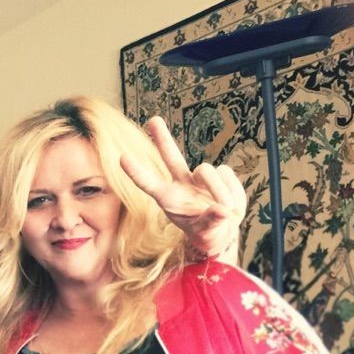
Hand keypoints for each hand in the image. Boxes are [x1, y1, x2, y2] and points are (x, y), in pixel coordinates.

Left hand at [120, 116, 246, 261]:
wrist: (223, 230)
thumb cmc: (207, 233)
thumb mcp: (206, 234)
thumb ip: (212, 222)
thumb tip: (222, 211)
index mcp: (169, 199)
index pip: (149, 183)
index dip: (137, 171)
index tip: (122, 158)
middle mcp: (181, 184)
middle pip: (170, 157)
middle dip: (162, 138)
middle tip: (153, 119)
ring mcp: (199, 178)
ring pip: (209, 171)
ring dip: (219, 191)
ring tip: (224, 209)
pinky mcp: (219, 173)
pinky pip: (226, 173)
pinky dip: (232, 190)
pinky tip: (229, 200)